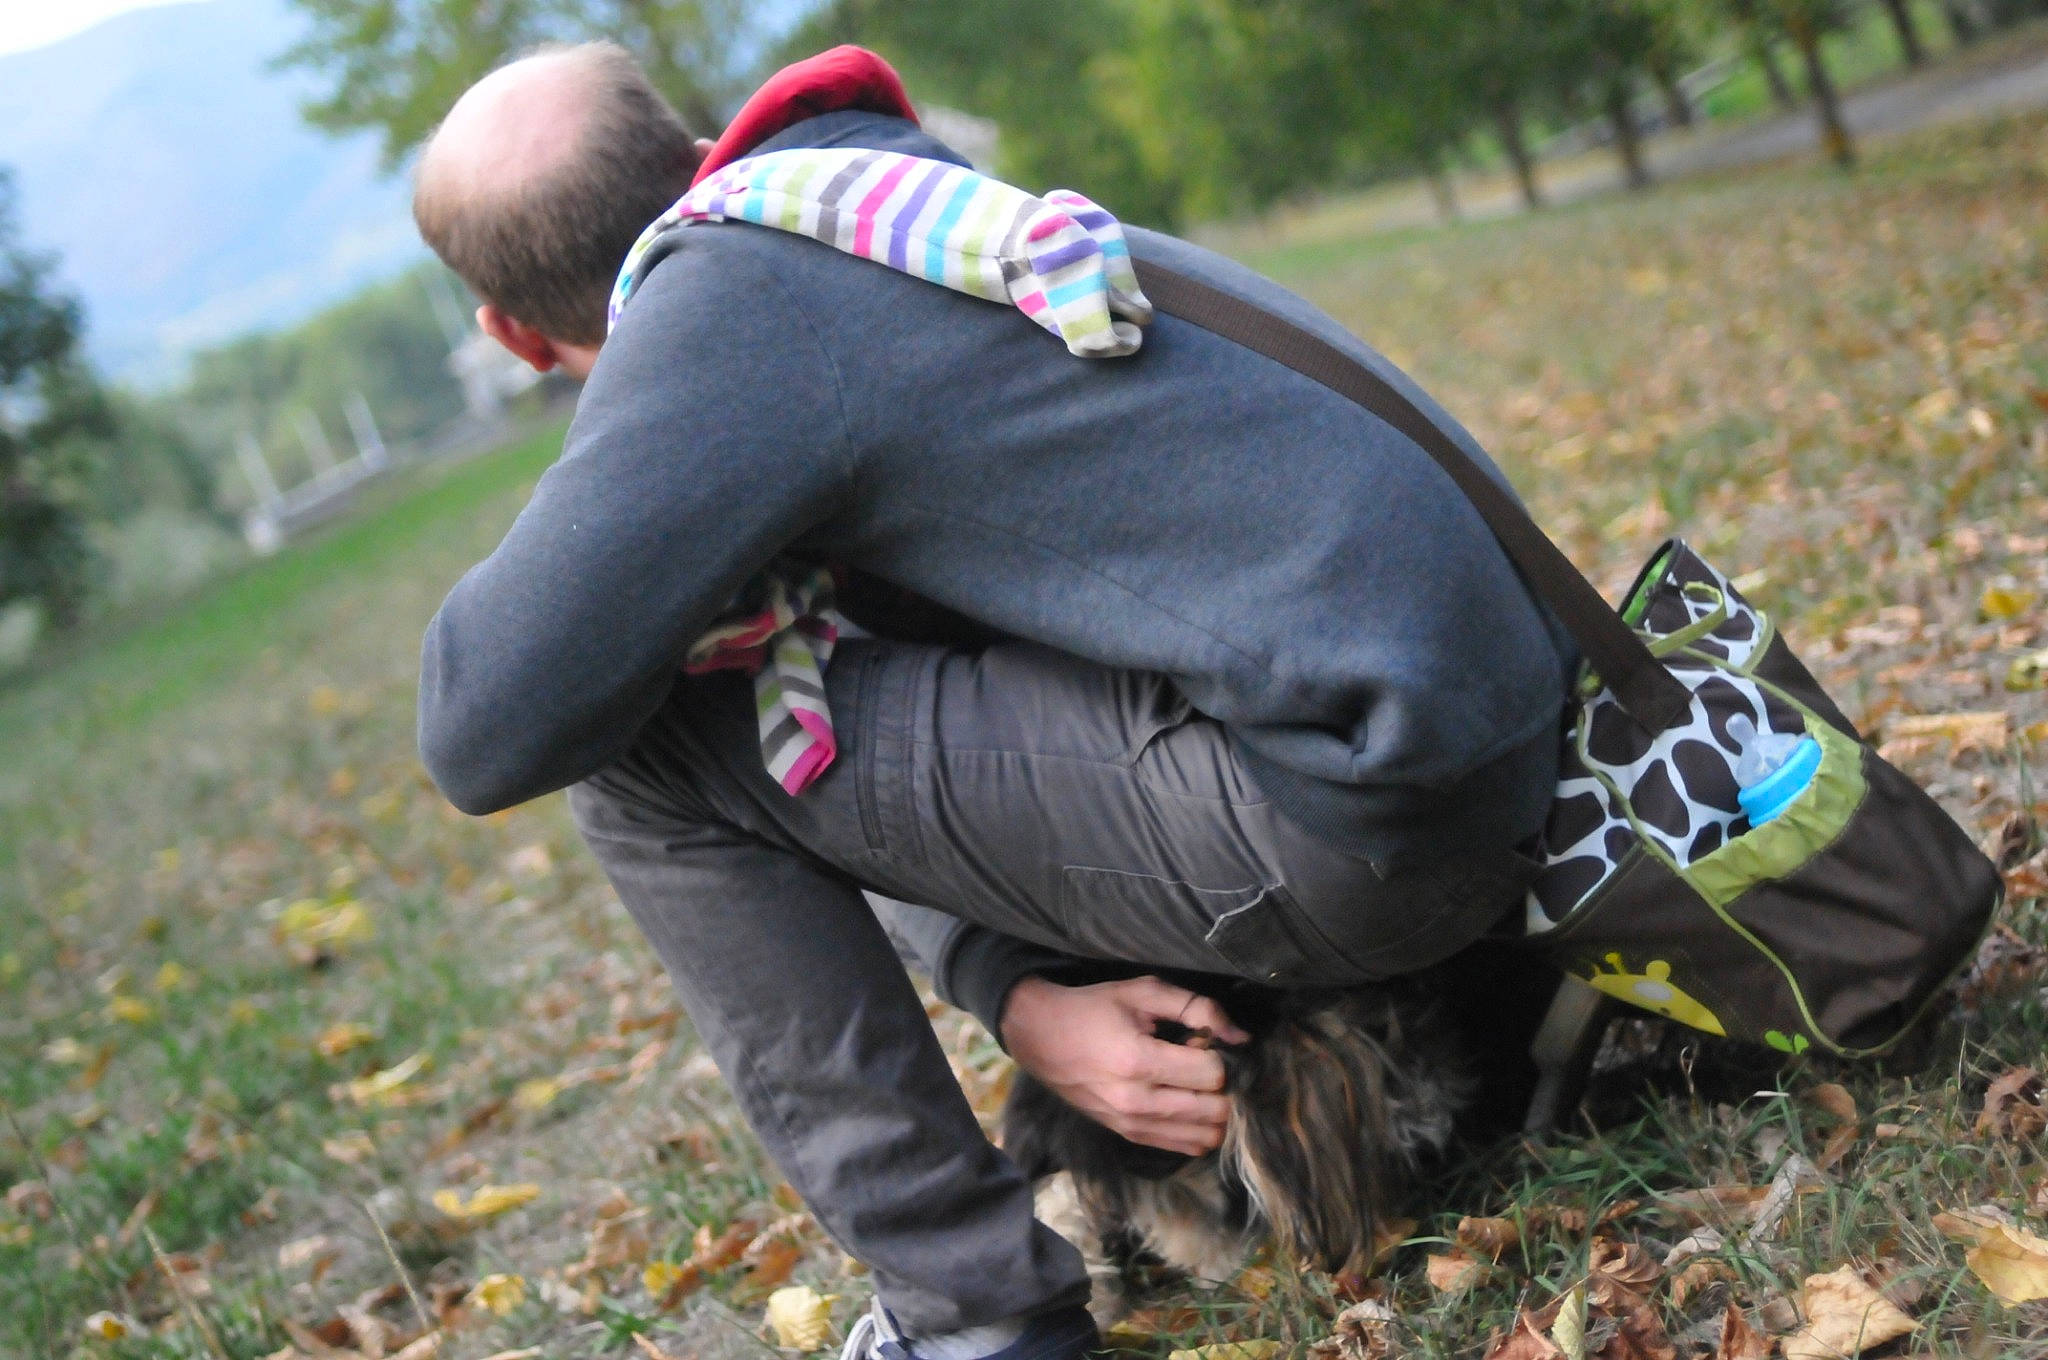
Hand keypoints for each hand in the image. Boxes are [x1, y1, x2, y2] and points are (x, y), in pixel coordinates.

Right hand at [999, 975, 1250, 1155]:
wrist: (1041, 1038)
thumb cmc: (1093, 1009)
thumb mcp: (1143, 992)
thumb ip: (1196, 1007)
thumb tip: (1241, 1036)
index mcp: (1138, 1060)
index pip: (1212, 1074)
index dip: (1220, 1055)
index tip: (1205, 1041)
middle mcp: (1136, 1101)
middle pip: (1215, 1111)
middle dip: (1224, 1086)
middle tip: (1208, 1064)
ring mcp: (1131, 1124)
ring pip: (1204, 1137)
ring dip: (1216, 1111)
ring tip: (1201, 1086)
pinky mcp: (1128, 1135)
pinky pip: (1184, 1148)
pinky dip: (1199, 1129)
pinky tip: (1191, 1104)